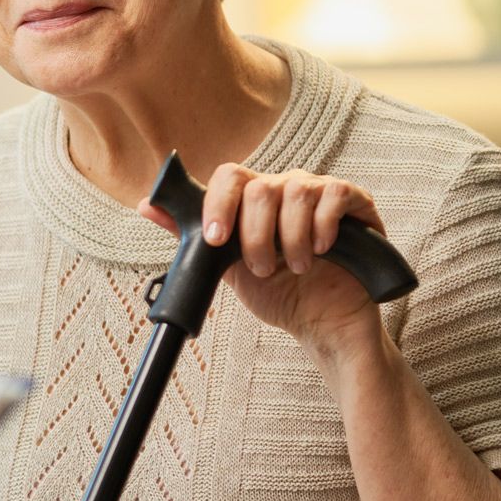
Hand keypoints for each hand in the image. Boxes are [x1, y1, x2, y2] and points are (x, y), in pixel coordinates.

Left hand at [140, 163, 383, 359]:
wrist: (322, 323)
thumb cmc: (277, 292)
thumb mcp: (226, 268)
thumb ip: (191, 236)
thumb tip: (147, 204)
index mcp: (252, 200)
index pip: (229, 177)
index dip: (219, 205)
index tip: (215, 240)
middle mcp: (284, 187)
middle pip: (259, 188)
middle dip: (255, 237)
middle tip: (261, 269)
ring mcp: (318, 190)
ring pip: (295, 193)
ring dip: (290, 240)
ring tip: (295, 268)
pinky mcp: (353, 201)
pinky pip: (333, 195)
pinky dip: (323, 227)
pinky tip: (322, 250)